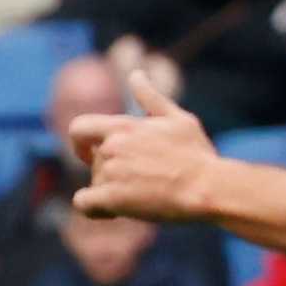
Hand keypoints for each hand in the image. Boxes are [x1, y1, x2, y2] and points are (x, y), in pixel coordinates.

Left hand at [70, 71, 220, 224]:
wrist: (206, 187)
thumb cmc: (196, 154)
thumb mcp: (177, 118)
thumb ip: (150, 97)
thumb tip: (135, 74)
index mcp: (123, 126)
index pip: (80, 128)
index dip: (81, 143)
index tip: (91, 153)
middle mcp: (112, 147)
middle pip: (94, 162)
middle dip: (110, 172)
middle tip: (140, 182)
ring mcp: (109, 173)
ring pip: (95, 184)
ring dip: (111, 191)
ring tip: (142, 196)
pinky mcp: (110, 198)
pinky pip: (84, 204)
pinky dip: (96, 209)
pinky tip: (117, 211)